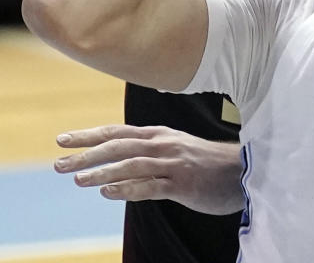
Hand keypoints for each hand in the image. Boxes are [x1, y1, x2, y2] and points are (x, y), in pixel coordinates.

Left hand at [54, 125, 244, 214]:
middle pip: (119, 147)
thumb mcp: (176, 148)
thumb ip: (149, 150)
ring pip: (131, 165)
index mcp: (160, 134)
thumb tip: (117, 159)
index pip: (117, 132)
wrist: (242, 170)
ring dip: (102, 172)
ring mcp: (173, 165)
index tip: (62, 140)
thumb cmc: (206, 161)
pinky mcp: (183, 185)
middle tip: (59, 164)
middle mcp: (164, 145)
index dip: (89, 135)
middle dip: (87, 155)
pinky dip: (128, 189)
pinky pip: (151, 187)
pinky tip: (107, 193)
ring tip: (78, 180)